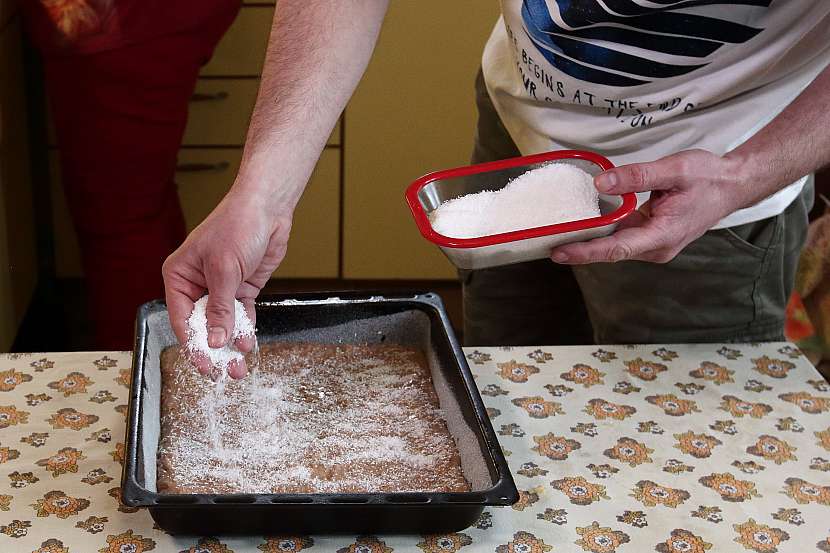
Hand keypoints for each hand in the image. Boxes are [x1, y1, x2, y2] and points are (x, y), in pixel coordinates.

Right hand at [162, 188, 290, 378]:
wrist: (267, 208)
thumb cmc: (237, 226)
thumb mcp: (225, 269)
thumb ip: (220, 308)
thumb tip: (213, 340)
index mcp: (179, 276)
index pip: (182, 319)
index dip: (193, 345)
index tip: (205, 366)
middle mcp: (196, 284)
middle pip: (201, 326)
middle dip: (213, 350)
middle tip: (225, 373)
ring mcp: (220, 288)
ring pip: (222, 324)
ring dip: (231, 344)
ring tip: (240, 366)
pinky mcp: (241, 288)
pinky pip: (240, 315)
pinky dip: (244, 329)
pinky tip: (248, 344)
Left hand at [550, 149, 747, 263]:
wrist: (733, 184)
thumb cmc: (708, 177)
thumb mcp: (673, 170)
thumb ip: (636, 177)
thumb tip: (601, 183)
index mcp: (663, 236)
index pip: (616, 249)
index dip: (586, 252)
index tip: (560, 253)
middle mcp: (656, 247)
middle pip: (611, 251)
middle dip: (579, 248)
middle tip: (545, 242)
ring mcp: (653, 244)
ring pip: (614, 245)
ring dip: (588, 241)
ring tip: (556, 234)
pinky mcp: (650, 237)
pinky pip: (621, 236)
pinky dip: (602, 231)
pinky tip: (582, 223)